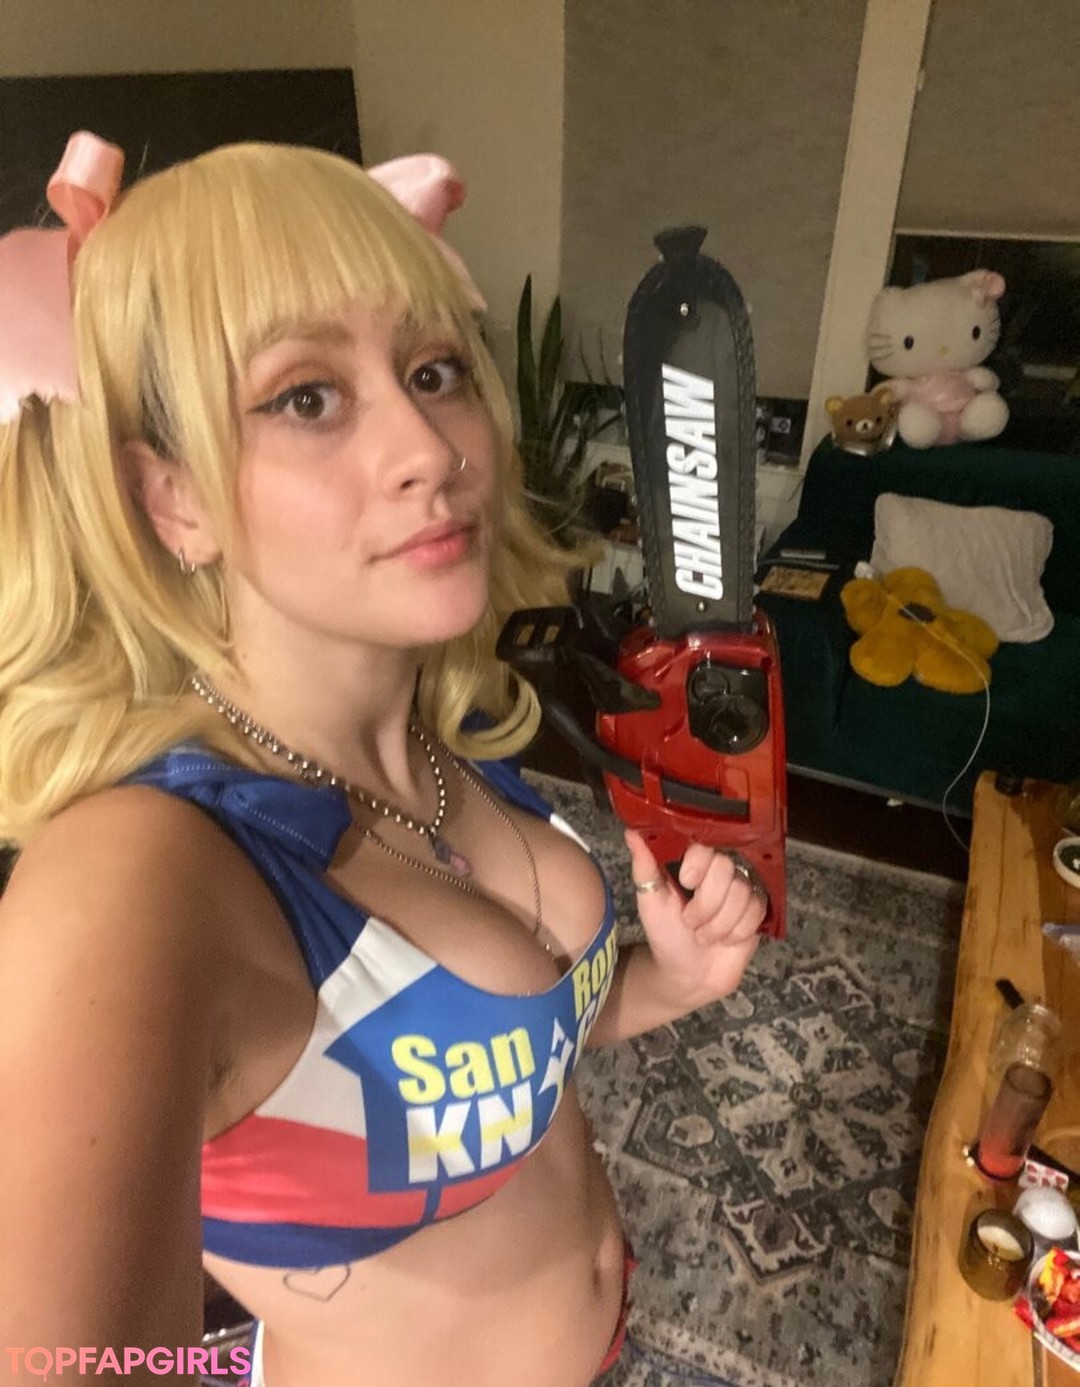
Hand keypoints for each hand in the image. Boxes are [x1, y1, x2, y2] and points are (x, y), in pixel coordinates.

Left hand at [625, 830, 763, 1007]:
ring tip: (704, 935)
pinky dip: (737, 931)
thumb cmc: (667, 936)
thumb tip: (631, 832)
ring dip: (719, 924)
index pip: (705, 847)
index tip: (685, 883)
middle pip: (725, 869)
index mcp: (692, 864)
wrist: (689, 975)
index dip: (698, 865)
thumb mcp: (650, 903)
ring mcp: (740, 889)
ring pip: (742, 893)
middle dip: (706, 905)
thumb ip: (645, 868)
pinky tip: (726, 939)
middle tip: (691, 923)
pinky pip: (756, 910)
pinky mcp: (757, 909)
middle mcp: (718, 872)